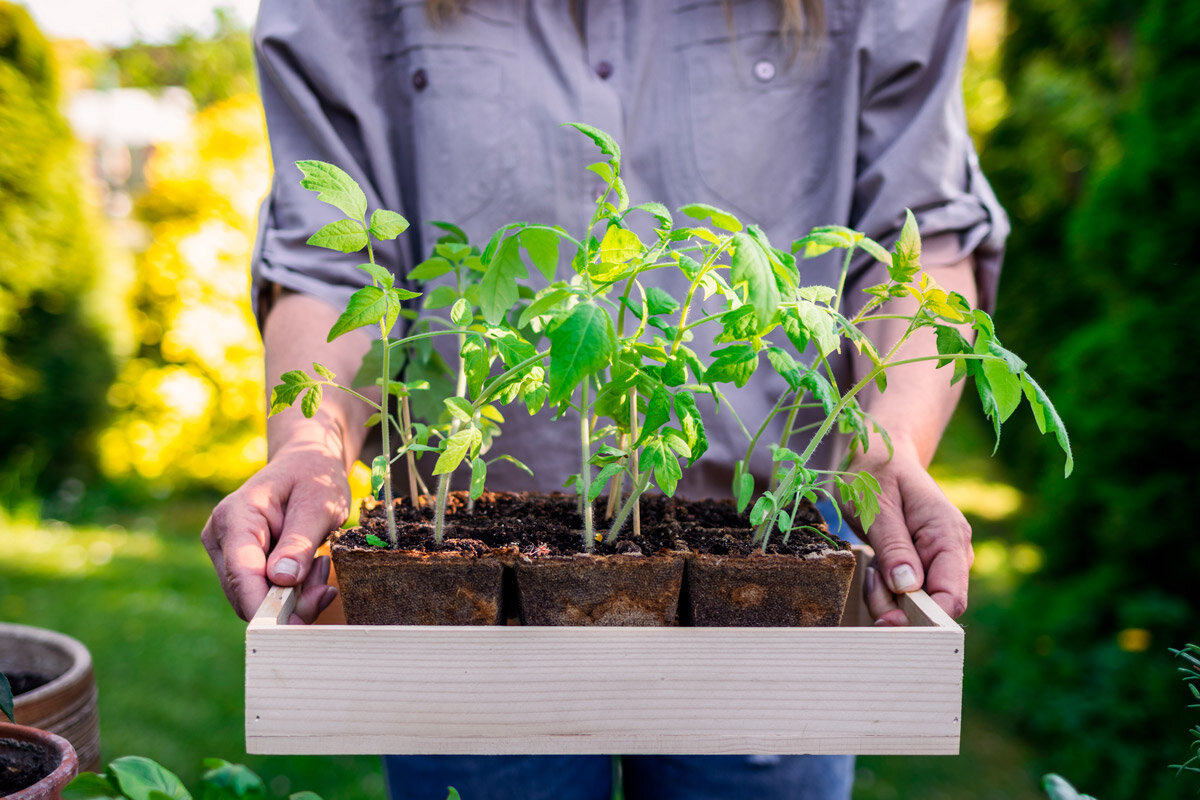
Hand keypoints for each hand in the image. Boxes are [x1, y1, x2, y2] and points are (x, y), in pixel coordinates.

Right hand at [201, 441, 348, 623]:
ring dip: (296, 596)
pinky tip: (313, 570)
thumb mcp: (318, 504)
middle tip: (326, 583)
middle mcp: (221, 537)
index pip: (241, 571)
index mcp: (235, 516)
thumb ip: (300, 541)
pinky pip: (264, 594)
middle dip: (290, 602)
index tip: (290, 629)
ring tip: (321, 564)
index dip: (262, 605)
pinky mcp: (241, 565)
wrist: (306, 463)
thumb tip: (281, 580)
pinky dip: (293, 592)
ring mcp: (227, 553)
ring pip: (256, 599)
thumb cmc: (313, 477)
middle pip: (246, 593)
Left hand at [845, 439, 973, 625]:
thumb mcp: (877, 507)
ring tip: (870, 565)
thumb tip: (908, 587)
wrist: (880, 457)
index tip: (888, 619)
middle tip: (871, 577)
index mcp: (948, 535)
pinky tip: (874, 567)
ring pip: (914, 604)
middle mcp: (951, 553)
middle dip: (896, 605)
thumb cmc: (876, 476)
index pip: (951, 596)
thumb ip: (893, 546)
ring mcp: (937, 561)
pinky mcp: (921, 567)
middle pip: (931, 607)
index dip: (924, 618)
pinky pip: (903, 594)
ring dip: (885, 596)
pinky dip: (883, 589)